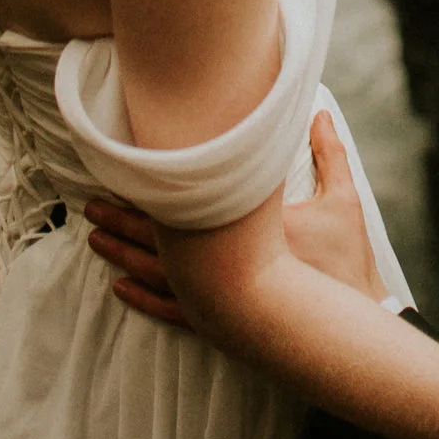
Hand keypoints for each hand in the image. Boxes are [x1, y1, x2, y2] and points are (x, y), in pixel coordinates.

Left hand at [85, 112, 386, 326]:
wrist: (346, 327)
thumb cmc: (347, 265)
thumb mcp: (344, 204)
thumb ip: (330, 155)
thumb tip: (319, 112)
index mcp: (249, 233)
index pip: (192, 204)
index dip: (159, 186)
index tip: (130, 164)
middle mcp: (226, 268)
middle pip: (162, 240)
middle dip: (125, 220)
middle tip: (91, 203)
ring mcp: (220, 299)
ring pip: (158, 274)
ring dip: (125, 254)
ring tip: (95, 237)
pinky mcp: (219, 322)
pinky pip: (171, 309)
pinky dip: (144, 297)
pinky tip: (121, 287)